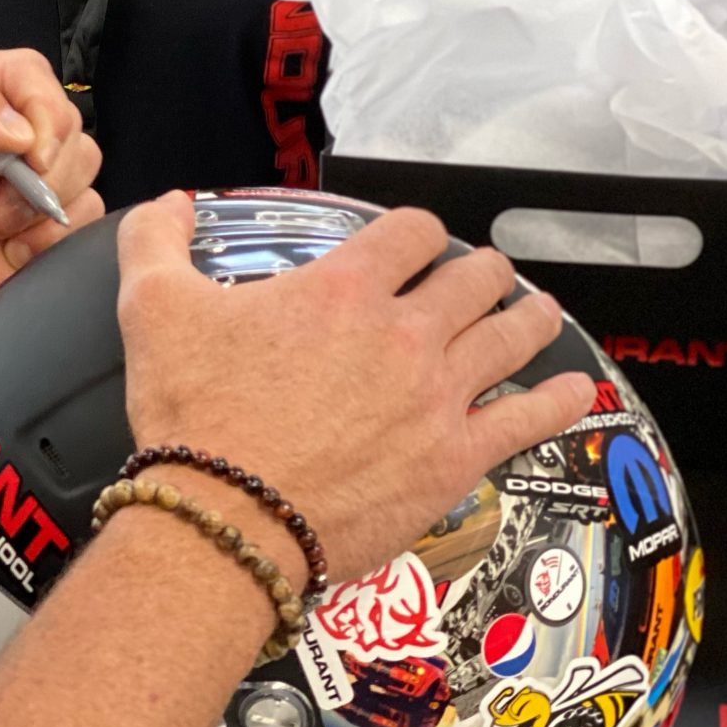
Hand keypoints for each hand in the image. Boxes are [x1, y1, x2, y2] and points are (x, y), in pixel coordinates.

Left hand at [0, 50, 102, 385]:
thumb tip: (23, 129)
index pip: (30, 72)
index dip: (37, 105)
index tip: (21, 149)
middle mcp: (8, 130)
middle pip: (66, 117)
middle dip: (38, 165)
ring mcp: (35, 176)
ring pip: (85, 160)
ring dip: (40, 203)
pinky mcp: (54, 219)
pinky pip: (90, 209)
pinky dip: (51, 234)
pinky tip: (13, 247)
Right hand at [117, 192, 595, 586]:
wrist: (224, 519)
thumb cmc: (195, 418)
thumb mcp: (152, 307)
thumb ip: (157, 240)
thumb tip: (171, 207)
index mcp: (342, 289)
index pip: (408, 230)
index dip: (416, 228)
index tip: (416, 239)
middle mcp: (402, 333)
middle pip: (471, 278)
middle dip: (480, 270)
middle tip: (482, 274)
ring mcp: (436, 396)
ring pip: (509, 338)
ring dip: (527, 317)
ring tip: (536, 312)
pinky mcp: (454, 458)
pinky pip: (527, 420)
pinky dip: (556, 400)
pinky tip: (573, 390)